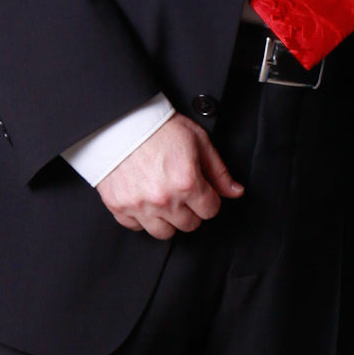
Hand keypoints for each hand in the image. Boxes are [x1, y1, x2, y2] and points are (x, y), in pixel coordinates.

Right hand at [96, 118, 241, 237]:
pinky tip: (145, 200)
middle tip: (182, 193)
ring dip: (168, 219)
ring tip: (165, 200)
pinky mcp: (118, 206)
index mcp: (187, 183)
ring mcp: (139, 205)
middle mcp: (163, 199)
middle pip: (190, 225)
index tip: (201, 191)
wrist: (120, 121)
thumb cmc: (159, 127)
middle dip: (191, 210)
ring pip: (164, 233)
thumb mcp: (198, 141)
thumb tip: (235, 191)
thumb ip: (219, 171)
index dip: (209, 199)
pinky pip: (136, 226)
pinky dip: (141, 217)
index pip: (210, 211)